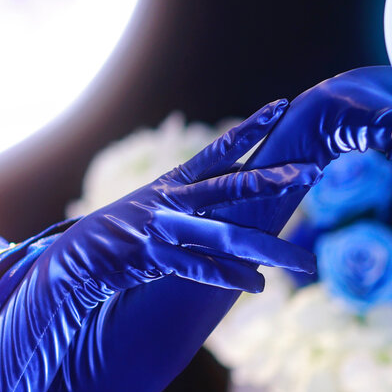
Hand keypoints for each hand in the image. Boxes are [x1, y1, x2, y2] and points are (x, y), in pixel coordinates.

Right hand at [51, 99, 319, 295]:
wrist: (79, 258)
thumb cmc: (125, 233)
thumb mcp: (157, 206)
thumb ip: (194, 199)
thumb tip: (236, 190)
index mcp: (175, 182)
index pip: (219, 149)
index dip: (250, 128)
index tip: (281, 106)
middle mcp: (173, 200)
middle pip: (231, 185)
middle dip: (273, 179)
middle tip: (312, 170)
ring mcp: (165, 228)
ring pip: (227, 236)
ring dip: (269, 249)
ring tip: (305, 263)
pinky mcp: (156, 258)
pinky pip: (202, 268)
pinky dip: (231, 277)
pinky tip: (257, 285)